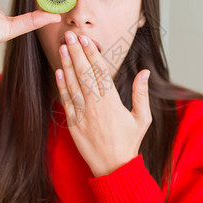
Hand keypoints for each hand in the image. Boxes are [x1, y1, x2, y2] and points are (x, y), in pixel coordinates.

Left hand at [54, 30, 151, 176]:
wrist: (113, 167)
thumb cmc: (129, 142)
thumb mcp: (142, 118)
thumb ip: (141, 93)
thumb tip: (144, 72)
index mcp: (112, 101)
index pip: (100, 71)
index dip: (91, 53)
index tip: (86, 39)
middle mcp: (95, 104)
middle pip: (83, 72)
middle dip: (76, 52)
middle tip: (69, 35)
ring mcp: (82, 113)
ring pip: (72, 83)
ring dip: (67, 64)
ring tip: (62, 47)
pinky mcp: (73, 123)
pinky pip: (66, 100)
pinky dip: (61, 85)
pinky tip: (58, 72)